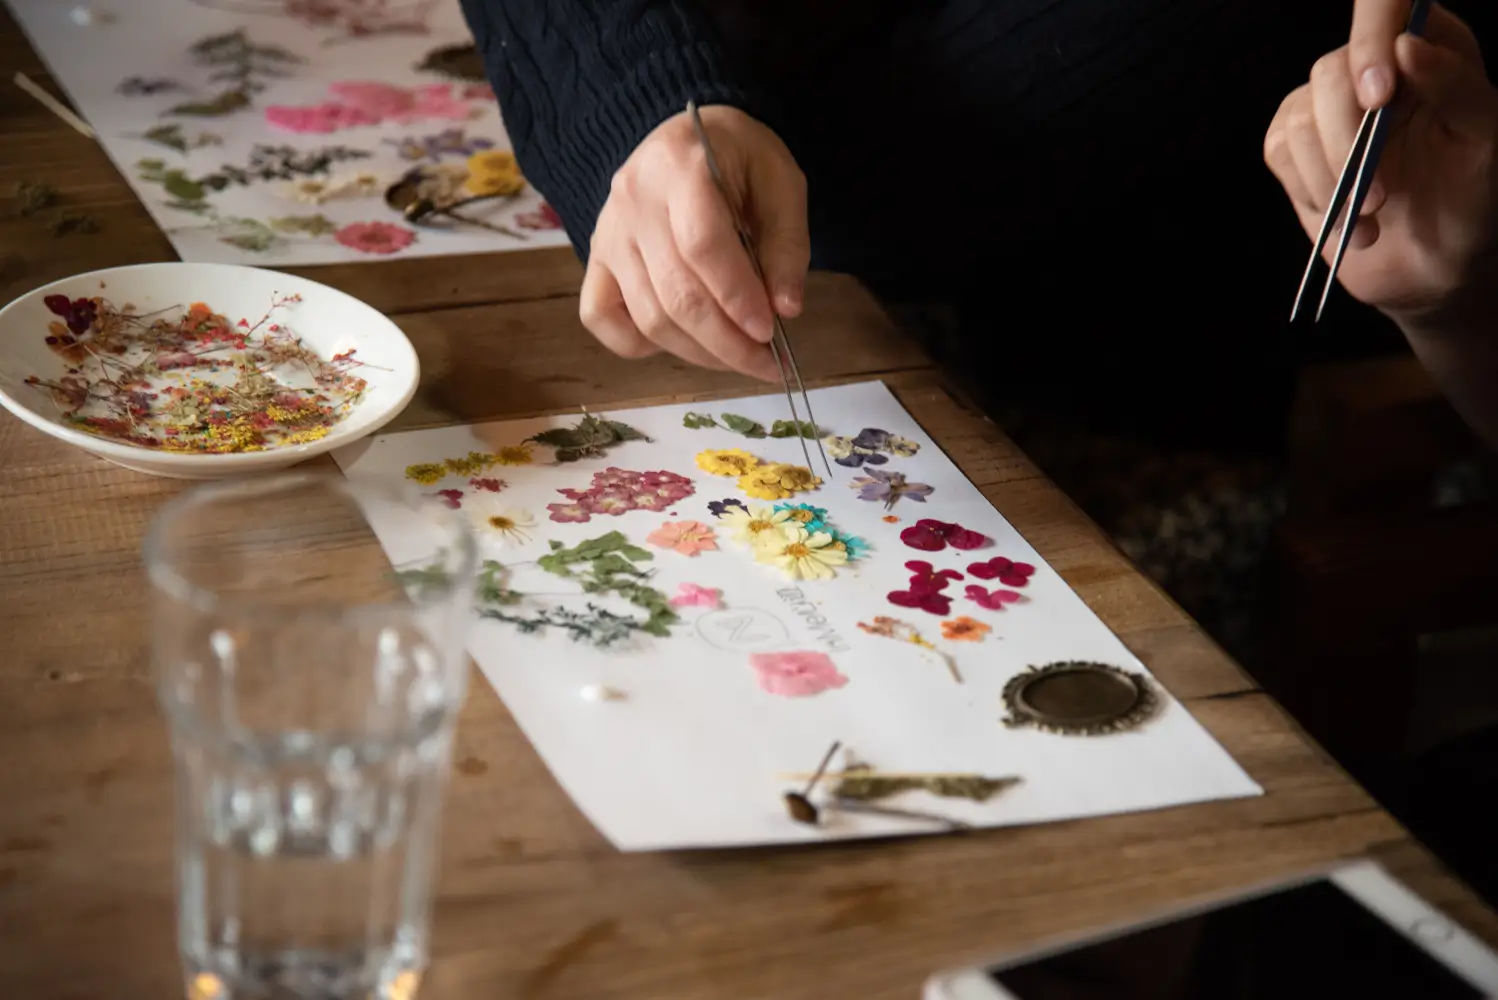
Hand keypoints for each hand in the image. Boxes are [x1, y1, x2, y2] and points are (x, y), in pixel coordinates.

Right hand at [579, 105, 809, 380]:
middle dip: (726, 342)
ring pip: (648, 317)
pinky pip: (602, 319)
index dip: (737, 297)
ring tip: (739, 357)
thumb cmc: (738, 158)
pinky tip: (682, 340)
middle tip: (766, 363)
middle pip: (675, 294)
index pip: (702, 246)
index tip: (769, 331)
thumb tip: (785, 308)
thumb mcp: (780, 182)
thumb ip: (787, 243)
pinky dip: (639, 344)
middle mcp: (632, 201)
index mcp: (680, 166)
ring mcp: (607, 234)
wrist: (686, 139)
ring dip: (698, 351)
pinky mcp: (596, 260)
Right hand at [1264, 1, 1497, 320]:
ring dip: (1332, 180)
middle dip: (1348, 141)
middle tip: (1379, 195)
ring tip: (1367, 219)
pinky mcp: (1292, 143)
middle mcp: (1372, 67)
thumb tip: (1407, 45)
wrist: (1430, 263)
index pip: (1386, 9)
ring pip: (1299, 119)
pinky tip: (1344, 219)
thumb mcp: (1485, 139)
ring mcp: (1326, 104)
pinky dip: (1312, 193)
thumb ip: (1456, 85)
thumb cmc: (1470, 197)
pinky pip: (1280, 152)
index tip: (1381, 97)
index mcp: (1429, 46)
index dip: (1371, 40)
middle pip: (1330, 72)